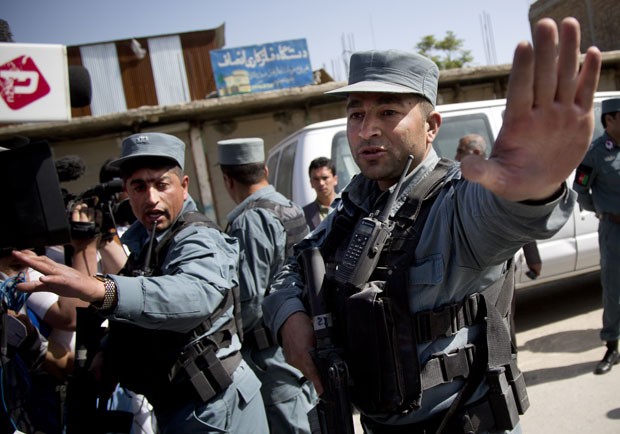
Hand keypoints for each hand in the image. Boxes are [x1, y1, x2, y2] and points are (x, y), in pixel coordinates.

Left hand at [12, 249, 105, 303]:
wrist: (88, 287)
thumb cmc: (70, 285)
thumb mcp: (49, 287)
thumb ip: (34, 286)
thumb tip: (17, 287)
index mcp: (52, 269)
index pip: (38, 260)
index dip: (27, 256)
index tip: (15, 253)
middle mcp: (57, 269)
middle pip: (41, 261)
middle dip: (27, 257)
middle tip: (15, 253)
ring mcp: (63, 274)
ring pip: (48, 268)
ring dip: (36, 263)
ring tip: (25, 260)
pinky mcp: (69, 282)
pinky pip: (59, 279)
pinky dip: (51, 278)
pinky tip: (44, 278)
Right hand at [70, 202, 99, 251]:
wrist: (85, 249)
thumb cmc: (77, 242)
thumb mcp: (70, 233)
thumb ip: (70, 225)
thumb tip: (71, 216)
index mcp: (75, 224)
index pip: (75, 212)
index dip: (77, 208)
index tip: (78, 206)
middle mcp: (83, 223)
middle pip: (84, 211)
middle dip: (84, 207)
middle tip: (84, 205)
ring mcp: (91, 224)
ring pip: (91, 212)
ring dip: (90, 208)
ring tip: (90, 208)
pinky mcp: (97, 226)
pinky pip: (98, 217)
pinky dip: (98, 212)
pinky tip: (97, 211)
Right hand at [280, 311, 323, 394]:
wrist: (288, 319)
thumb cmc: (302, 324)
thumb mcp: (316, 335)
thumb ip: (321, 348)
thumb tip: (328, 358)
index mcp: (303, 354)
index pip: (313, 372)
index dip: (319, 383)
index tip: (323, 392)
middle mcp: (296, 359)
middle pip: (309, 374)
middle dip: (317, 377)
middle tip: (325, 381)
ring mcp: (291, 360)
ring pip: (304, 370)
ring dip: (311, 370)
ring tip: (318, 368)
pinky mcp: (289, 358)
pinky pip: (299, 366)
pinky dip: (305, 365)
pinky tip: (309, 360)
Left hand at [459, 17, 601, 201]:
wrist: (535, 185)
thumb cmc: (512, 179)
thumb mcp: (496, 179)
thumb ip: (482, 172)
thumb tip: (465, 167)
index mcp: (517, 124)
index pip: (519, 92)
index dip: (522, 70)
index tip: (522, 46)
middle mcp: (539, 113)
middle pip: (543, 77)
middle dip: (545, 51)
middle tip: (545, 23)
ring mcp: (559, 114)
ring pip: (565, 78)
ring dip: (568, 52)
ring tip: (569, 24)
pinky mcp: (578, 119)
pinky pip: (585, 93)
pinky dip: (589, 75)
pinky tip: (592, 52)